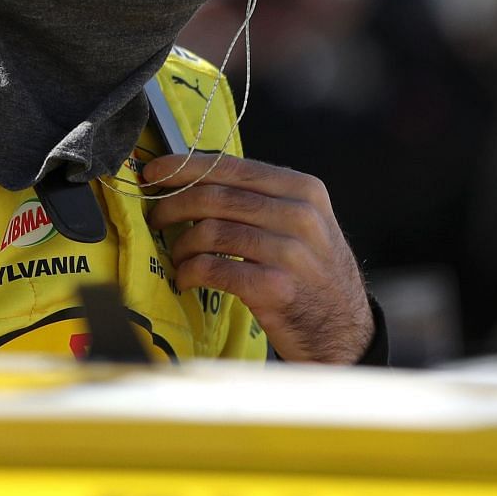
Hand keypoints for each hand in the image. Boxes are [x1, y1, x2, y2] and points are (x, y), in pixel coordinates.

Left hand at [142, 152, 374, 363]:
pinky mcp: (275, 288)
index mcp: (303, 190)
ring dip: (182, 244)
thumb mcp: (303, 223)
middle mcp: (300, 216)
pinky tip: (186, 278)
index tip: (153, 173)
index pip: (232, 167)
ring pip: (211, 232)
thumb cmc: (311, 272)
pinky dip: (190, 272)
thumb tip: (194, 180)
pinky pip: (213, 269)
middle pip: (217, 198)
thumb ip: (261, 199)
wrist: (343, 329)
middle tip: (155, 218)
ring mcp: (290, 252)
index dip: (185, 167)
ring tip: (178, 256)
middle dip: (173, 205)